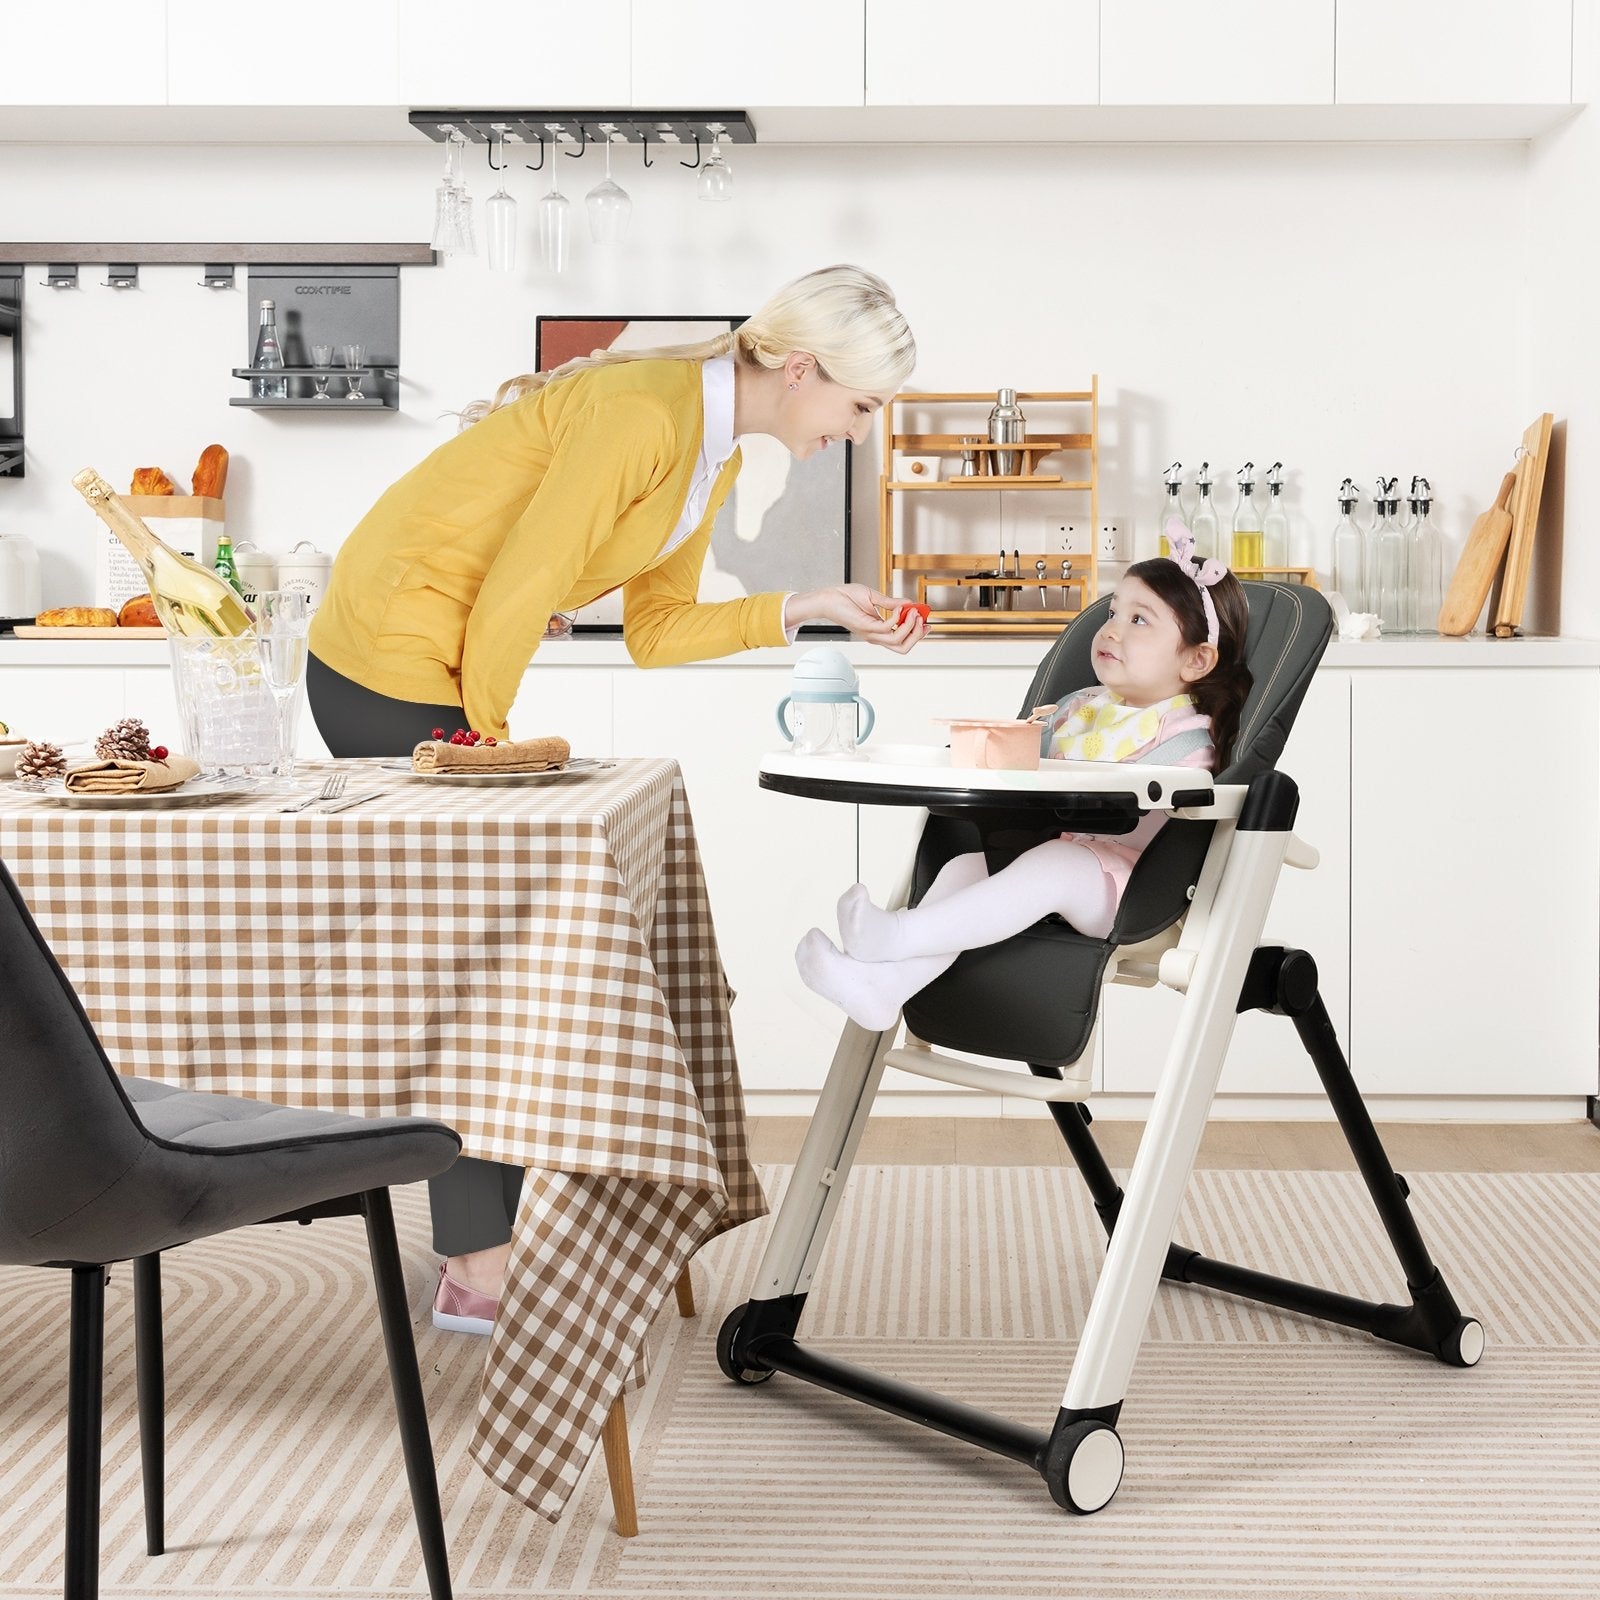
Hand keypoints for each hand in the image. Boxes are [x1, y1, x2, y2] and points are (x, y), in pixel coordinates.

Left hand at [787, 584, 926, 653]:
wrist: (829, 597)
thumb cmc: (847, 598)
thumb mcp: (874, 598)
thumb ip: (892, 603)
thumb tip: (909, 603)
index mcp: (879, 631)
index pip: (903, 641)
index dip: (918, 635)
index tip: (927, 623)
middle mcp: (876, 636)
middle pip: (903, 648)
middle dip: (918, 635)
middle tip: (922, 619)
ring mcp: (871, 633)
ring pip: (898, 640)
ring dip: (911, 626)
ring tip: (913, 611)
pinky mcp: (866, 627)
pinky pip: (888, 628)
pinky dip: (898, 617)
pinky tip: (899, 606)